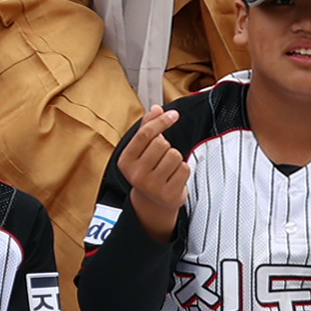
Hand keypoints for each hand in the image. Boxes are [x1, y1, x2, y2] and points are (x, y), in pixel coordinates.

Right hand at [117, 106, 190, 239]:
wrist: (153, 202)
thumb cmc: (148, 171)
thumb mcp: (141, 151)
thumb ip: (147, 128)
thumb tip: (156, 108)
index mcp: (126, 161)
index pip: (145, 134)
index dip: (160, 121)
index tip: (173, 114)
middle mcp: (136, 175)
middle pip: (162, 144)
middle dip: (166, 146)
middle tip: (161, 157)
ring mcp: (152, 186)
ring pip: (175, 155)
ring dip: (175, 158)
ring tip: (167, 168)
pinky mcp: (169, 194)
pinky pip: (184, 169)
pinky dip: (183, 170)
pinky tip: (174, 177)